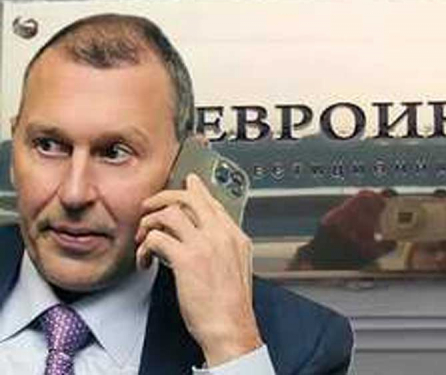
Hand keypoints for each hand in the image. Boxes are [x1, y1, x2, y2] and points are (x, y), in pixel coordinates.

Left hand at [135, 173, 261, 366]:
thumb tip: (203, 236)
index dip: (196, 191)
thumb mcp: (236, 268)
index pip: (213, 202)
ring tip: (143, 236)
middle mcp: (221, 235)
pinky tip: (145, 260)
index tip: (188, 183)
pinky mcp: (187, 259)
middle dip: (164, 197)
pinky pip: (156, 238)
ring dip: (149, 223)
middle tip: (150, 206)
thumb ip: (223, 247)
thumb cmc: (231, 306)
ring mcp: (205, 244)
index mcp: (235, 236)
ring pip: (169, 213)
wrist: (230, 327)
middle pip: (190, 198)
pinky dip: (144, 248)